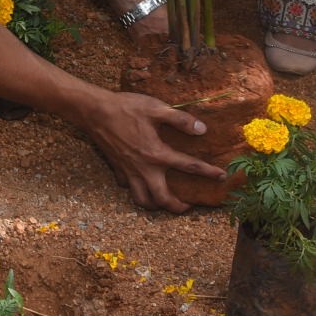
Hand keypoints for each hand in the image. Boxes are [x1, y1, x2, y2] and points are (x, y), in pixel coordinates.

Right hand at [81, 90, 227, 213]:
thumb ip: (180, 120)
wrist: (94, 112)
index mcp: (156, 154)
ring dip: (155, 205)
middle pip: (162, 199)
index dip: (208, 172)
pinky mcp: (117, 168)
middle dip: (177, 208)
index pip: (189, 167)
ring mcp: (128, 171)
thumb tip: (201, 129)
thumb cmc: (126, 108)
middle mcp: (143, 168)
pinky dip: (136, 189)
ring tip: (164, 202)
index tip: (221, 176)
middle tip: (188, 207)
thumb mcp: (156, 108)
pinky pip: (128, 187)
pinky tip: (141, 182)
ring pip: (142, 200)